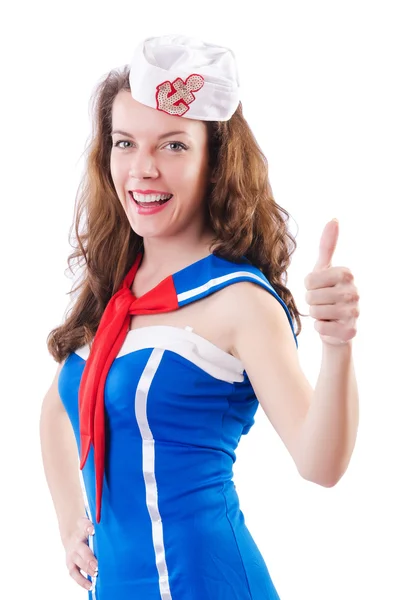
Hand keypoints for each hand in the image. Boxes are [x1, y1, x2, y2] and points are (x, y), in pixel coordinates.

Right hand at [63, 516, 97, 590]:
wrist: (72, 536)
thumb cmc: (86, 530)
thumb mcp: (91, 523)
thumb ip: (97, 525)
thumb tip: (103, 528)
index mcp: (82, 529)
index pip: (85, 526)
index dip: (89, 528)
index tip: (93, 531)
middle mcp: (76, 543)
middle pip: (83, 551)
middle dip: (90, 559)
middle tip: (97, 565)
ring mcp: (72, 554)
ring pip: (79, 563)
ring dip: (87, 570)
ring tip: (96, 575)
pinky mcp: (70, 564)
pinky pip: (75, 574)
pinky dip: (82, 581)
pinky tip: (90, 586)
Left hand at [304, 219, 359, 344]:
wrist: (337, 325)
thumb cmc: (327, 293)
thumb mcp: (324, 269)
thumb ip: (327, 245)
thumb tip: (334, 219)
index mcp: (346, 274)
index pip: (309, 280)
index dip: (308, 287)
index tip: (319, 288)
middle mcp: (354, 292)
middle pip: (311, 297)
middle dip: (311, 302)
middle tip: (322, 303)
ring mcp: (354, 313)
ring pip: (315, 313)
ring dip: (315, 315)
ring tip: (326, 314)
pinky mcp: (350, 332)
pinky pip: (321, 329)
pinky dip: (320, 329)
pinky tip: (330, 326)